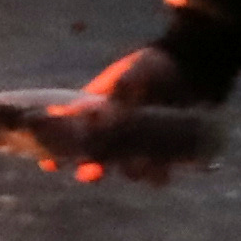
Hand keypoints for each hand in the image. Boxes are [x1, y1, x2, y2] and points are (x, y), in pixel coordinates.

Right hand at [63, 45, 209, 184]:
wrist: (192, 67)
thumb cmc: (156, 65)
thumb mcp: (135, 73)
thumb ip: (121, 89)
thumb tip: (106, 111)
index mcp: (98, 110)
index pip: (71, 132)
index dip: (57, 149)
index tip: (48, 163)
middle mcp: (116, 131)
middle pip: (97, 158)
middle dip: (91, 169)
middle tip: (91, 172)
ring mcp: (139, 143)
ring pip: (127, 168)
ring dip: (128, 172)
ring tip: (133, 169)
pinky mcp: (163, 151)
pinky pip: (157, 172)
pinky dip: (157, 175)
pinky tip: (162, 173)